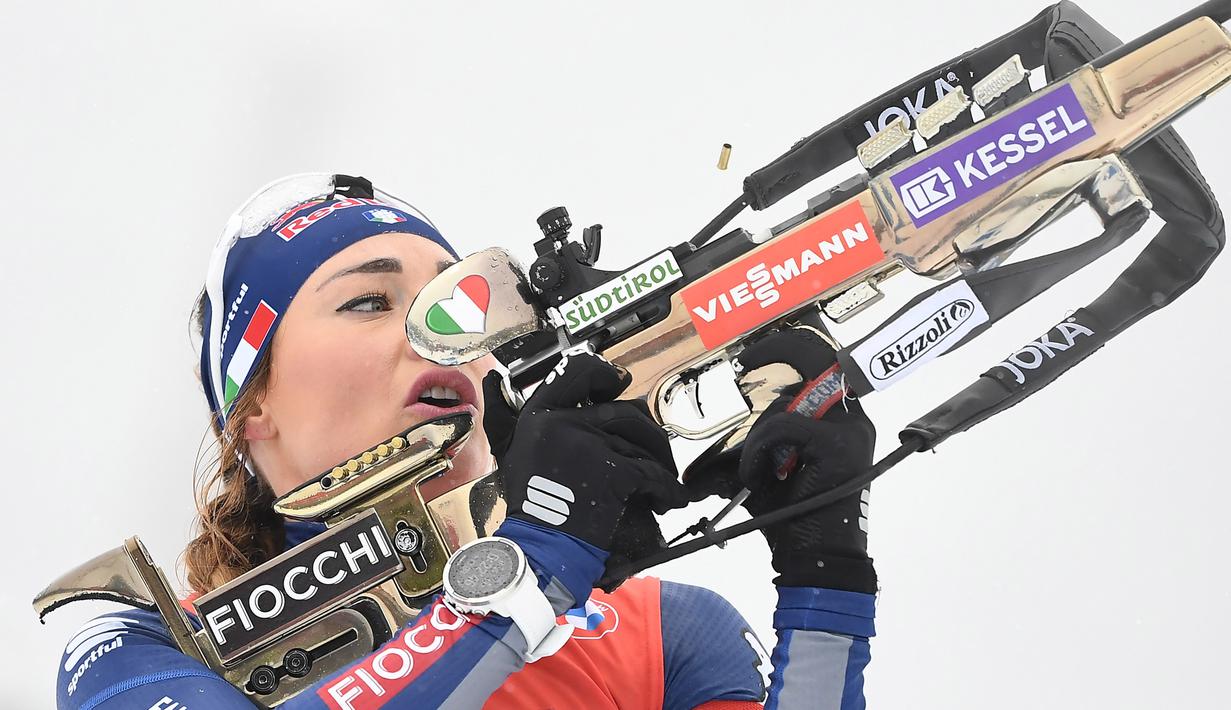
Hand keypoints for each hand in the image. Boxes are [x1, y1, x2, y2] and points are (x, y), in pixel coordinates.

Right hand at [484, 351, 689, 553]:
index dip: (605, 373)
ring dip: (661, 457)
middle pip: (625, 410)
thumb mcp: (509, 451)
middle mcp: (567, 424)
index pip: (578, 371)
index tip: (619, 381)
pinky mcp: (616, 475)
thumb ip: (505, 417)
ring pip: (645, 439)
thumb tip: (491, 379)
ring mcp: (593, 448)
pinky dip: (668, 488)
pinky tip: (670, 498)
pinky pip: (654, 473)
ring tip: (663, 473)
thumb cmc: (527, 504)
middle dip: (648, 430)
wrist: (539, 545)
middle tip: (653, 443)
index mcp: (540, 415)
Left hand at [684, 328, 877, 591]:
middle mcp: (850, 417)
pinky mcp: (838, 443)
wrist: (814, 561)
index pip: (817, 360)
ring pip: (782, 408)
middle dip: (767, 382)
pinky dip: (758, 453)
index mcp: (838, 420)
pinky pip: (781, 427)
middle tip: (743, 386)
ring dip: (755, 443)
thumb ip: (744, 448)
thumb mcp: (760, 474)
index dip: (785, 346)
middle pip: (797, 379)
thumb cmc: (791, 518)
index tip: (750, 355)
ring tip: (756, 477)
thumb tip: (701, 447)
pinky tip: (758, 478)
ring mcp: (850, 428)